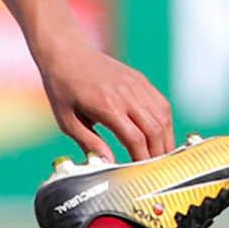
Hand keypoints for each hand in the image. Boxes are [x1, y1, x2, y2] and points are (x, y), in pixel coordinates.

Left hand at [36, 40, 174, 161]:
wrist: (66, 53)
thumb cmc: (63, 88)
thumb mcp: (67, 121)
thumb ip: (89, 143)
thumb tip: (108, 163)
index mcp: (107, 106)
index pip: (135, 139)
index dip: (142, 159)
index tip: (141, 173)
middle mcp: (126, 94)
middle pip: (155, 129)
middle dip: (158, 153)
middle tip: (155, 170)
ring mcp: (136, 85)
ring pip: (163, 116)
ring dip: (165, 138)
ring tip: (160, 155)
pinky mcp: (140, 80)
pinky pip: (161, 103)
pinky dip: (164, 122)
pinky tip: (159, 135)